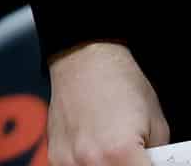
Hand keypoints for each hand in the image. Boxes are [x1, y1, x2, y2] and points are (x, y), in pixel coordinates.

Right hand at [47, 42, 168, 165]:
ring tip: (116, 153)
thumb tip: (155, 164)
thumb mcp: (158, 126)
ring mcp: (68, 160)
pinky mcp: (56, 156)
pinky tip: (98, 151)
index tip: (150, 160)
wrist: (84, 60)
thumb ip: (159, 158)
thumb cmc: (120, 84)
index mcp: (120, 153)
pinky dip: (91, 165)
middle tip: (137, 156)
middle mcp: (90, 160)